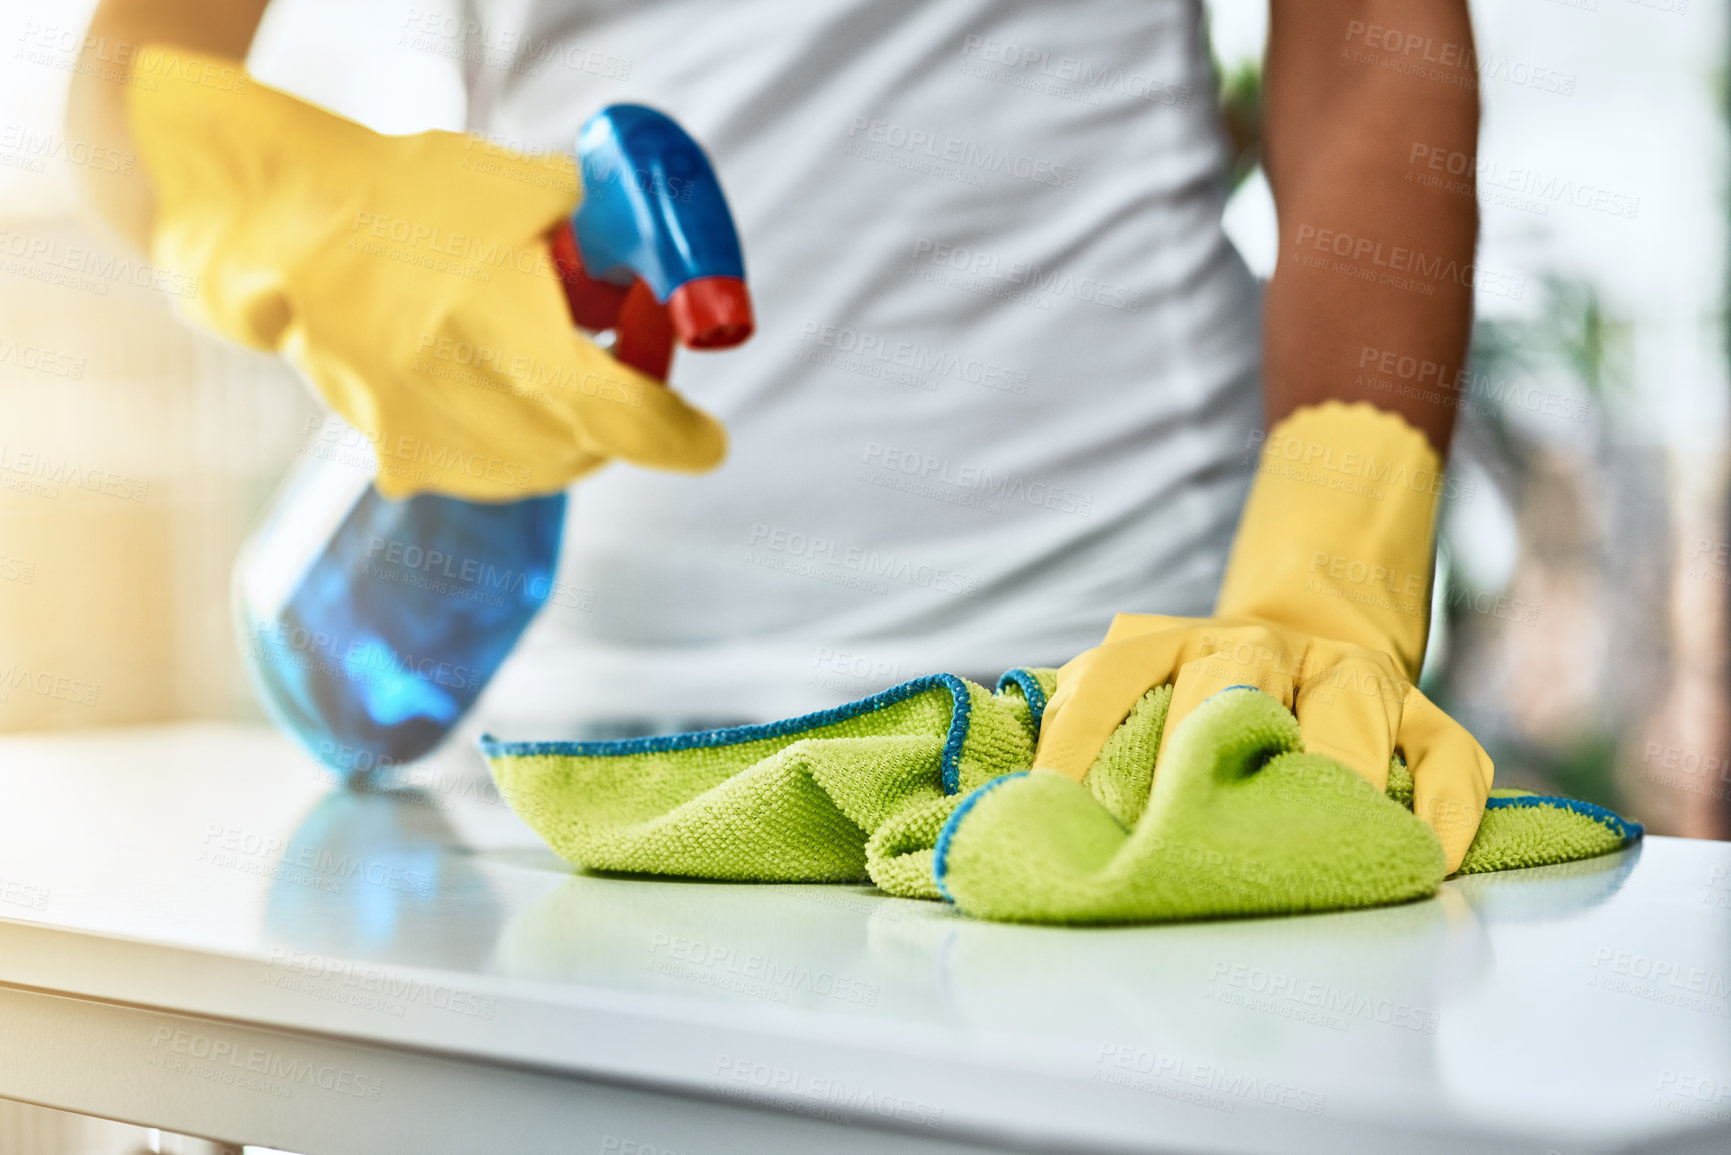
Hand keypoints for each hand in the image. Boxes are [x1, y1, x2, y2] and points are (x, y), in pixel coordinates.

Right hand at [126, 49, 724, 499]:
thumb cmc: (414, 200)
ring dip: (563, 425)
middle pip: (596, 446)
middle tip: (614, 348)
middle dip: (619, 408)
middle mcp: (490, 418)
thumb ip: (606, 236)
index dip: (685, 435)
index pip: (641, 426)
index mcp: (531, 353)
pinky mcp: (400, 456)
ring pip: (544, 464)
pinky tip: (481, 377)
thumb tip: (658, 259)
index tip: (707, 436)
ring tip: (532, 352)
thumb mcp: (534, 194)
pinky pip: (483, 463)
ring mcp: (441, 448)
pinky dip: (506, 433)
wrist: (289, 232)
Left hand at [1034, 403, 1493, 870]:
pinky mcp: (1429, 717)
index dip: (1076, 737)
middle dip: (1204, 752)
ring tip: (1316, 843)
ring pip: (1348, 712)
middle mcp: (1264, 647)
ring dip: (1330, 778)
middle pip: (1232, 683)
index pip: (1112, 677)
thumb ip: (1082, 724)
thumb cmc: (1209, 691)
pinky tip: (1423, 859)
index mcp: (1176, 642)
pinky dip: (1442, 811)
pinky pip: (1449, 762)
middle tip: (1178, 830)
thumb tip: (1003, 797)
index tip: (1047, 801)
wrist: (1321, 618)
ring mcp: (1353, 678)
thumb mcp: (1141, 685)